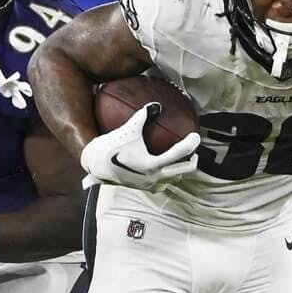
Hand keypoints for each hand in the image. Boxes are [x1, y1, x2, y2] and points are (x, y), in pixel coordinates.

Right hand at [81, 103, 200, 190]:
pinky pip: (165, 182)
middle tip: (195, 149)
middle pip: (184, 170)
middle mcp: (154, 177)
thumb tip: (156, 104)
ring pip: (175, 178)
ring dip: (181, 168)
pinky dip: (170, 174)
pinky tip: (169, 166)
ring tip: (184, 157)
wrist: (96, 166)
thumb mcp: (128, 129)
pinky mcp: (146, 188)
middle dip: (192, 160)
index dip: (191, 143)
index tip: (196, 136)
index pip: (179, 154)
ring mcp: (151, 185)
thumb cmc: (111, 146)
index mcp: (152, 164)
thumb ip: (143, 115)